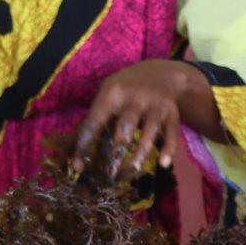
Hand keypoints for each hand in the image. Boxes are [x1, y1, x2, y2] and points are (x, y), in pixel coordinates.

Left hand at [72, 60, 202, 179]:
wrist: (159, 73)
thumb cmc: (125, 90)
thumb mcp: (107, 95)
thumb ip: (94, 120)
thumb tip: (73, 151)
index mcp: (113, 93)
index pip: (96, 121)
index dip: (86, 143)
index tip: (78, 165)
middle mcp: (135, 97)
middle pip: (126, 124)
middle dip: (118, 147)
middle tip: (109, 172)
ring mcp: (156, 105)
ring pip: (150, 130)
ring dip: (141, 152)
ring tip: (132, 171)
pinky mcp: (171, 112)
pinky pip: (171, 133)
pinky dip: (169, 148)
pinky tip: (163, 163)